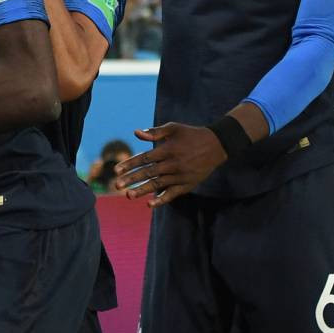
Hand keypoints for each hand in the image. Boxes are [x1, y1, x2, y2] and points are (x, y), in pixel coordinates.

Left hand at [113, 123, 227, 206]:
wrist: (217, 145)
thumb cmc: (191, 134)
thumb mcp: (174, 128)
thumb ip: (155, 132)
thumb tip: (136, 132)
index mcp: (168, 149)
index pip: (145, 158)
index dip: (130, 164)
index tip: (116, 170)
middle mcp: (173, 164)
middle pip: (149, 173)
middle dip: (132, 179)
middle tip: (117, 185)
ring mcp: (181, 176)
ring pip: (158, 185)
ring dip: (142, 190)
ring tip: (128, 195)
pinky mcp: (188, 185)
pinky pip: (173, 194)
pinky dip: (162, 199)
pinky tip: (150, 204)